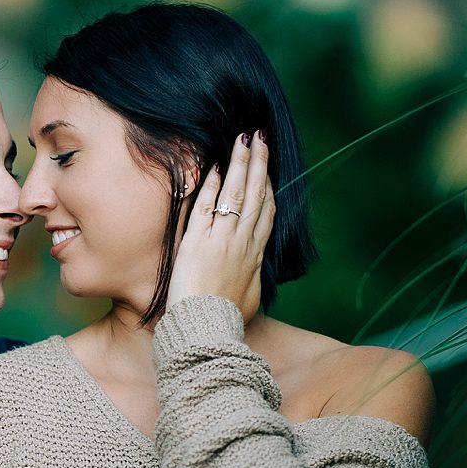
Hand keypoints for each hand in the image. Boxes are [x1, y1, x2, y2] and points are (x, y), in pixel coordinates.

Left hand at [165, 131, 274, 322]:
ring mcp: (221, 240)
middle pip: (257, 194)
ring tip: (243, 137)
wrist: (207, 332)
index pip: (266, 214)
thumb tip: (249, 278)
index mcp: (253, 256)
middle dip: (260, 163)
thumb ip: (248, 281)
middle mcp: (241, 243)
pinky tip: (215, 166)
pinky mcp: (197, 242)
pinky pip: (207, 207)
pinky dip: (212, 185)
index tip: (268, 169)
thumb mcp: (246, 299)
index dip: (269, 188)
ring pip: (236, 193)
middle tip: (261, 136)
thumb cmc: (224, 321)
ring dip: (241, 163)